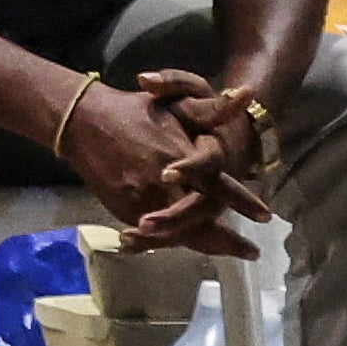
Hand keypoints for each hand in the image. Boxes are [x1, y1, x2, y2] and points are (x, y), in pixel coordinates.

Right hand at [59, 74, 254, 256]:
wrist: (81, 122)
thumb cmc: (133, 110)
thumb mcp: (175, 103)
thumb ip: (212, 107)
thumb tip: (249, 94)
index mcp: (176, 155)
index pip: (215, 183)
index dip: (241, 201)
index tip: (265, 215)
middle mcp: (160, 182)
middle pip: (199, 218)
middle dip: (226, 240)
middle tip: (249, 251)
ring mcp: (140, 199)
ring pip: (178, 232)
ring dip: (204, 244)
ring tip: (228, 251)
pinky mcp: (124, 209)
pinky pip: (155, 233)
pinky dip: (175, 241)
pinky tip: (191, 243)